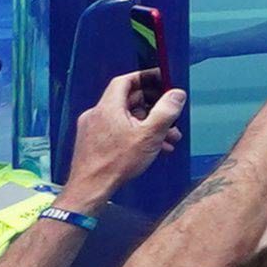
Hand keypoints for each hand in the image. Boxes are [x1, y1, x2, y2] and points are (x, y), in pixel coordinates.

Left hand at [61, 70, 184, 210]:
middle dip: (153, 107)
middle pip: (128, 101)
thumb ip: (166, 111)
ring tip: (167, 138)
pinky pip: (117, 130)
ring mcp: (92, 129)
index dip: (145, 77)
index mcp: (108, 107)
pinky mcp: (92, 143)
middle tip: (171, 114)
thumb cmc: (116, 163)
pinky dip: (135, 134)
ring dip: (147, 124)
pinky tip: (150, 149)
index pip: (126, 81)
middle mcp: (97, 114)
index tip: (161, 80)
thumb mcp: (149, 135)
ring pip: (125, 118)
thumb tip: (177, 94)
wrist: (90, 188)